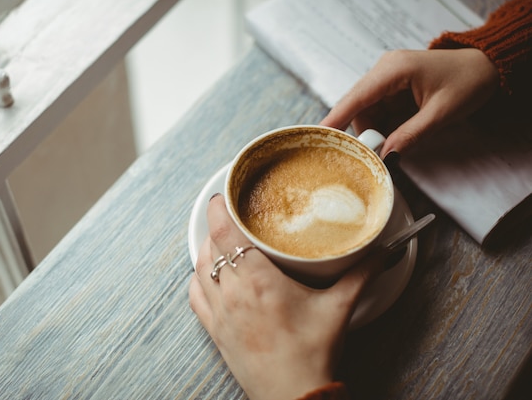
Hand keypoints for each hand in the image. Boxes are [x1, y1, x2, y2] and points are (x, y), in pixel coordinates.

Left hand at [189, 194, 389, 399]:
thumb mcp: (338, 308)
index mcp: (258, 281)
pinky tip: (208, 274)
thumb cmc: (312, 355)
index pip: (225, 233)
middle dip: (217, 225)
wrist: (294, 396)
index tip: (222, 196)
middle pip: (212, 246)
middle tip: (230, 214)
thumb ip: (360, 275)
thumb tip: (380, 253)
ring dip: (208, 249)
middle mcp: (233, 293)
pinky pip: (195, 296)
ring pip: (200, 268)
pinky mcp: (214, 331)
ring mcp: (220, 313)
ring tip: (222, 240)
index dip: (218, 209)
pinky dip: (198, 279)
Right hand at [320, 48, 499, 156]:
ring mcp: (386, 78)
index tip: (317, 135)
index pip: (356, 97)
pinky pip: (377, 111)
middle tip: (367, 156)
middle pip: (356, 106)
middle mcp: (384, 70)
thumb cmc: (468, 82)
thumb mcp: (441, 113)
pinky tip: (395, 136)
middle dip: (360, 132)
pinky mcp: (390, 87)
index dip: (335, 118)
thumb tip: (385, 158)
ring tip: (390, 147)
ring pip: (365, 111)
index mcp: (394, 69)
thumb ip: (411, 136)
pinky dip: (383, 127)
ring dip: (374, 132)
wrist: (487, 67)